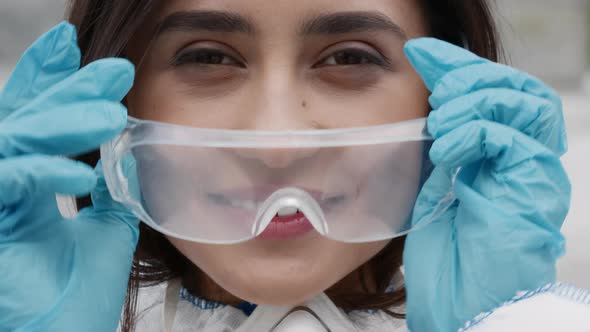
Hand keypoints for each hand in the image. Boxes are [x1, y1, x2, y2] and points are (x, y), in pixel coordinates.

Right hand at [0, 22, 137, 331]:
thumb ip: (111, 190)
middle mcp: (4, 190)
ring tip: (110, 116)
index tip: (82, 55)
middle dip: (66, 90)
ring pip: (11, 140)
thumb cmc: (81, 297)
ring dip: (61, 122)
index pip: (35, 122)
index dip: (53, 84)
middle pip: (22, 120)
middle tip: (114, 72)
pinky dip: (41, 171)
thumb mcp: (107, 228)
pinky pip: (5, 185)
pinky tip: (82, 170)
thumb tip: (124, 154)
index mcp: (30, 187)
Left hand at [402, 38, 569, 331]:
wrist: (463, 302)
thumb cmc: (449, 252)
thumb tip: (427, 103)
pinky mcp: (533, 188)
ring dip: (474, 102)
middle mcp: (525, 159)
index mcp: (502, 155)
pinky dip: (474, 132)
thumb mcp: (436, 183)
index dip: (458, 65)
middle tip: (436, 88)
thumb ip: (441, 143)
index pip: (491, 92)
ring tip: (440, 125)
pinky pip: (510, 137)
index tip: (421, 52)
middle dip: (470, 76)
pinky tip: (448, 150)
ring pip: (524, 102)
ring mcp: (534, 173)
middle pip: (516, 88)